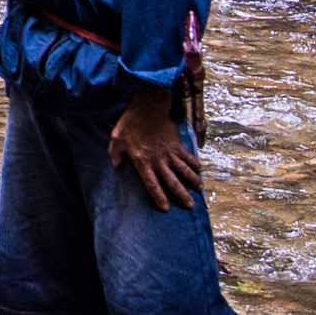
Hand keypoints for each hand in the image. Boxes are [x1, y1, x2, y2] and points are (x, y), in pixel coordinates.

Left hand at [110, 88, 201, 211]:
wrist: (148, 106)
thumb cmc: (130, 122)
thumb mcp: (116, 138)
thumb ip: (115, 153)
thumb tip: (116, 166)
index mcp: (142, 161)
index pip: (151, 183)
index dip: (158, 196)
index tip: (165, 208)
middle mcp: (158, 160)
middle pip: (172, 181)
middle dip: (181, 194)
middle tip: (189, 206)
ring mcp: (169, 152)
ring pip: (183, 170)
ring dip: (192, 180)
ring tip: (199, 189)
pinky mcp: (177, 144)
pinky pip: (188, 156)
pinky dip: (194, 163)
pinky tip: (200, 170)